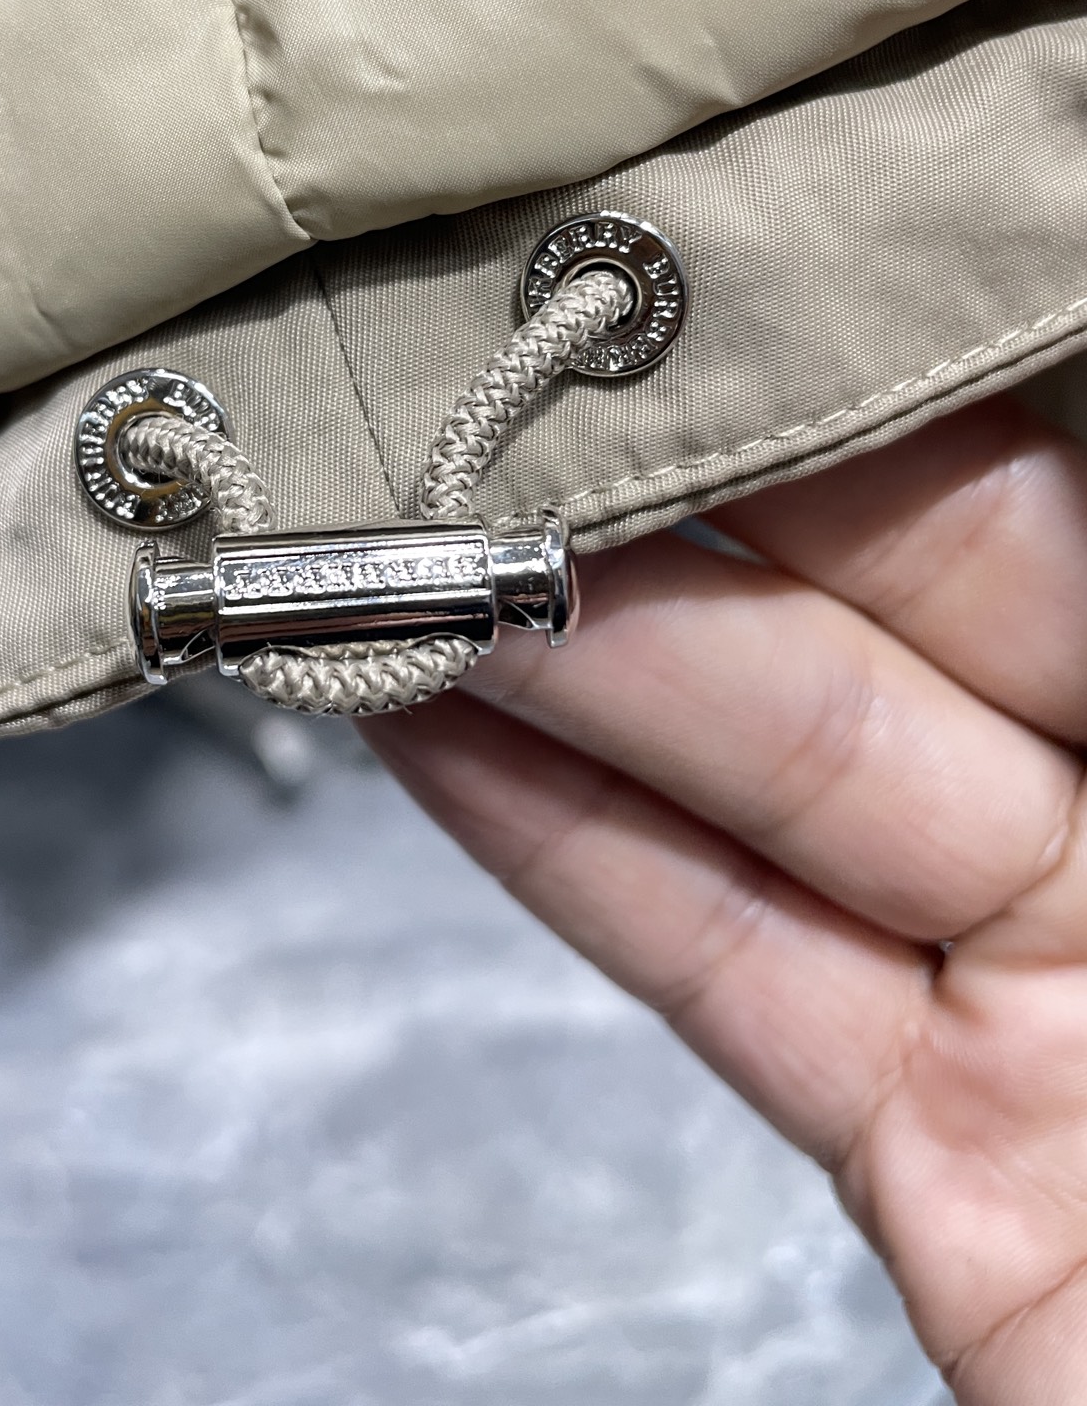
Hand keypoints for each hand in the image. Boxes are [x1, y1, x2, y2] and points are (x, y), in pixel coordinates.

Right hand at [365, 396, 1086, 1403]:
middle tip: (518, 363)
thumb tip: (1066, 301)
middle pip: (926, 591)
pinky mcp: (952, 1162)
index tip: (764, 261)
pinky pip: (738, 969)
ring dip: (581, 657)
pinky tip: (431, 718)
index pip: (1085, 477)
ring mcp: (1075, 995)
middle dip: (712, 486)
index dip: (928, 366)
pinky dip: (569, 846)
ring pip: (792, 773)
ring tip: (403, 525)